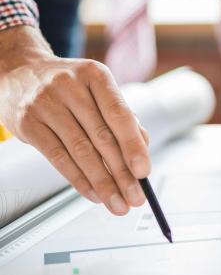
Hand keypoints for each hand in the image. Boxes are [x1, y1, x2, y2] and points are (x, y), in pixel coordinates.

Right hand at [0, 26, 149, 214]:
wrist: (21, 72)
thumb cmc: (70, 85)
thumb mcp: (97, 88)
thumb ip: (121, 115)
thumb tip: (142, 148)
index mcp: (95, 75)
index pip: (119, 115)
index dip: (134, 146)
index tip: (145, 172)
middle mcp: (70, 86)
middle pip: (102, 137)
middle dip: (122, 173)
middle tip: (135, 197)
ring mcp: (46, 104)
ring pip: (80, 151)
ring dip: (103, 183)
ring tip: (117, 203)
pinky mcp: (27, 123)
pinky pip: (58, 158)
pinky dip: (79, 180)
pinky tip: (94, 194)